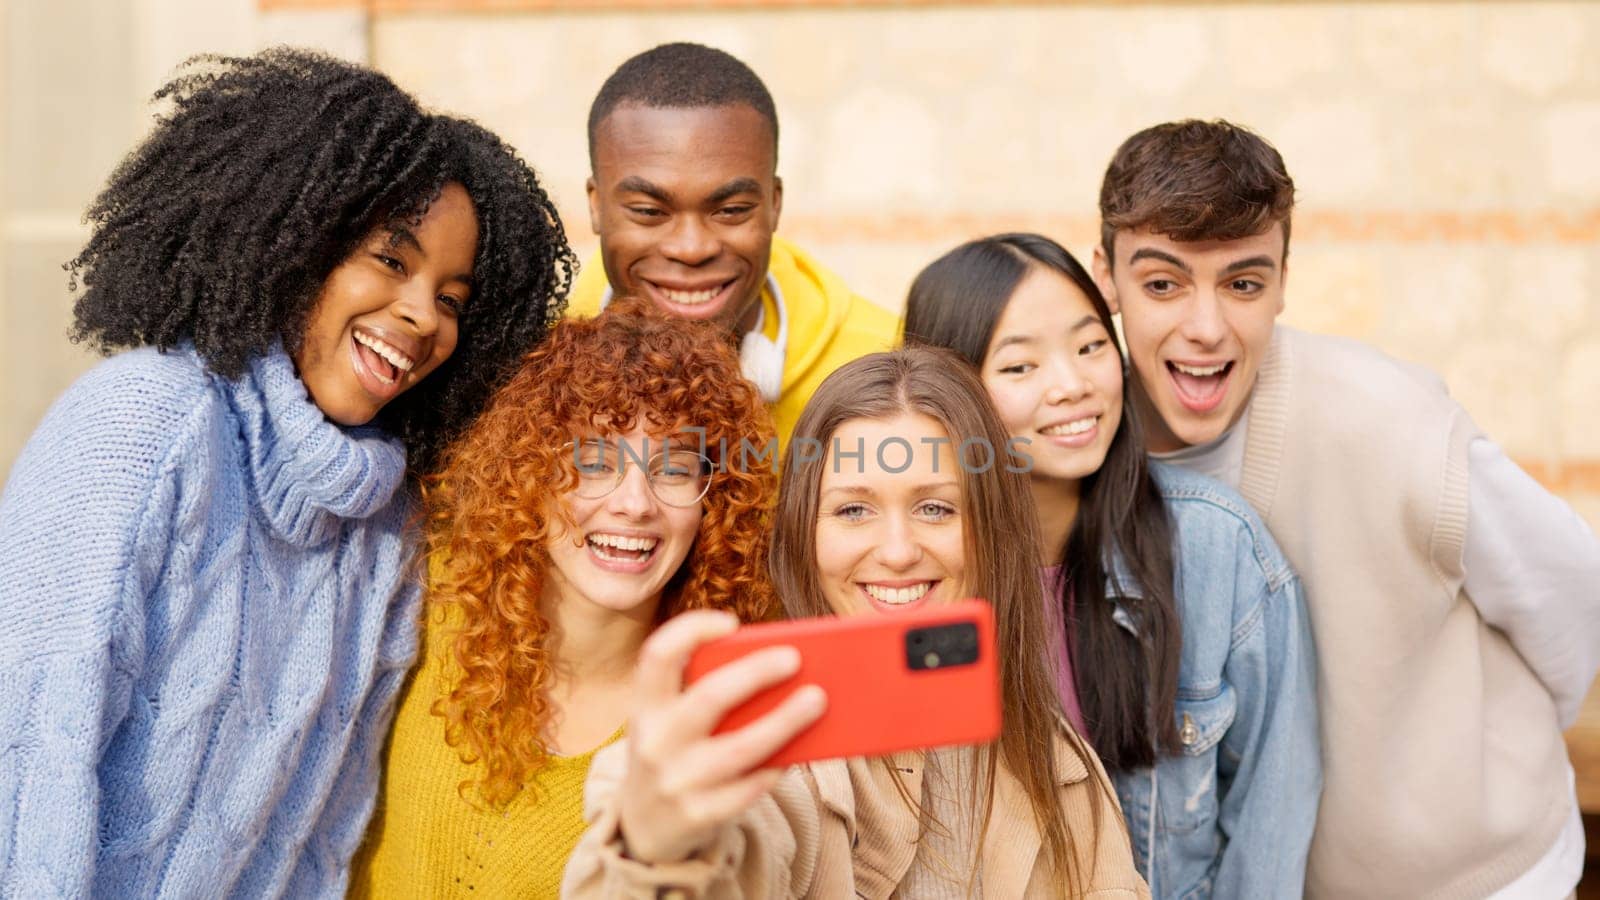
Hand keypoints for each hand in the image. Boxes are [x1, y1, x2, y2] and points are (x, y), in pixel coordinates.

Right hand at [617, 610, 826, 863]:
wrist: (644, 829)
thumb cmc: (674, 755)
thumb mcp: (670, 724)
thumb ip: (706, 696)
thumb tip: (778, 669)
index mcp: (645, 707)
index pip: (657, 655)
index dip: (691, 630)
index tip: (730, 621)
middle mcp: (654, 742)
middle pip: (710, 697)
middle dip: (756, 673)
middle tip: (794, 658)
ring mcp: (675, 782)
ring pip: (741, 747)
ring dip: (784, 721)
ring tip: (817, 699)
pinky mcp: (698, 816)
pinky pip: (750, 788)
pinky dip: (776, 766)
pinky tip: (799, 751)